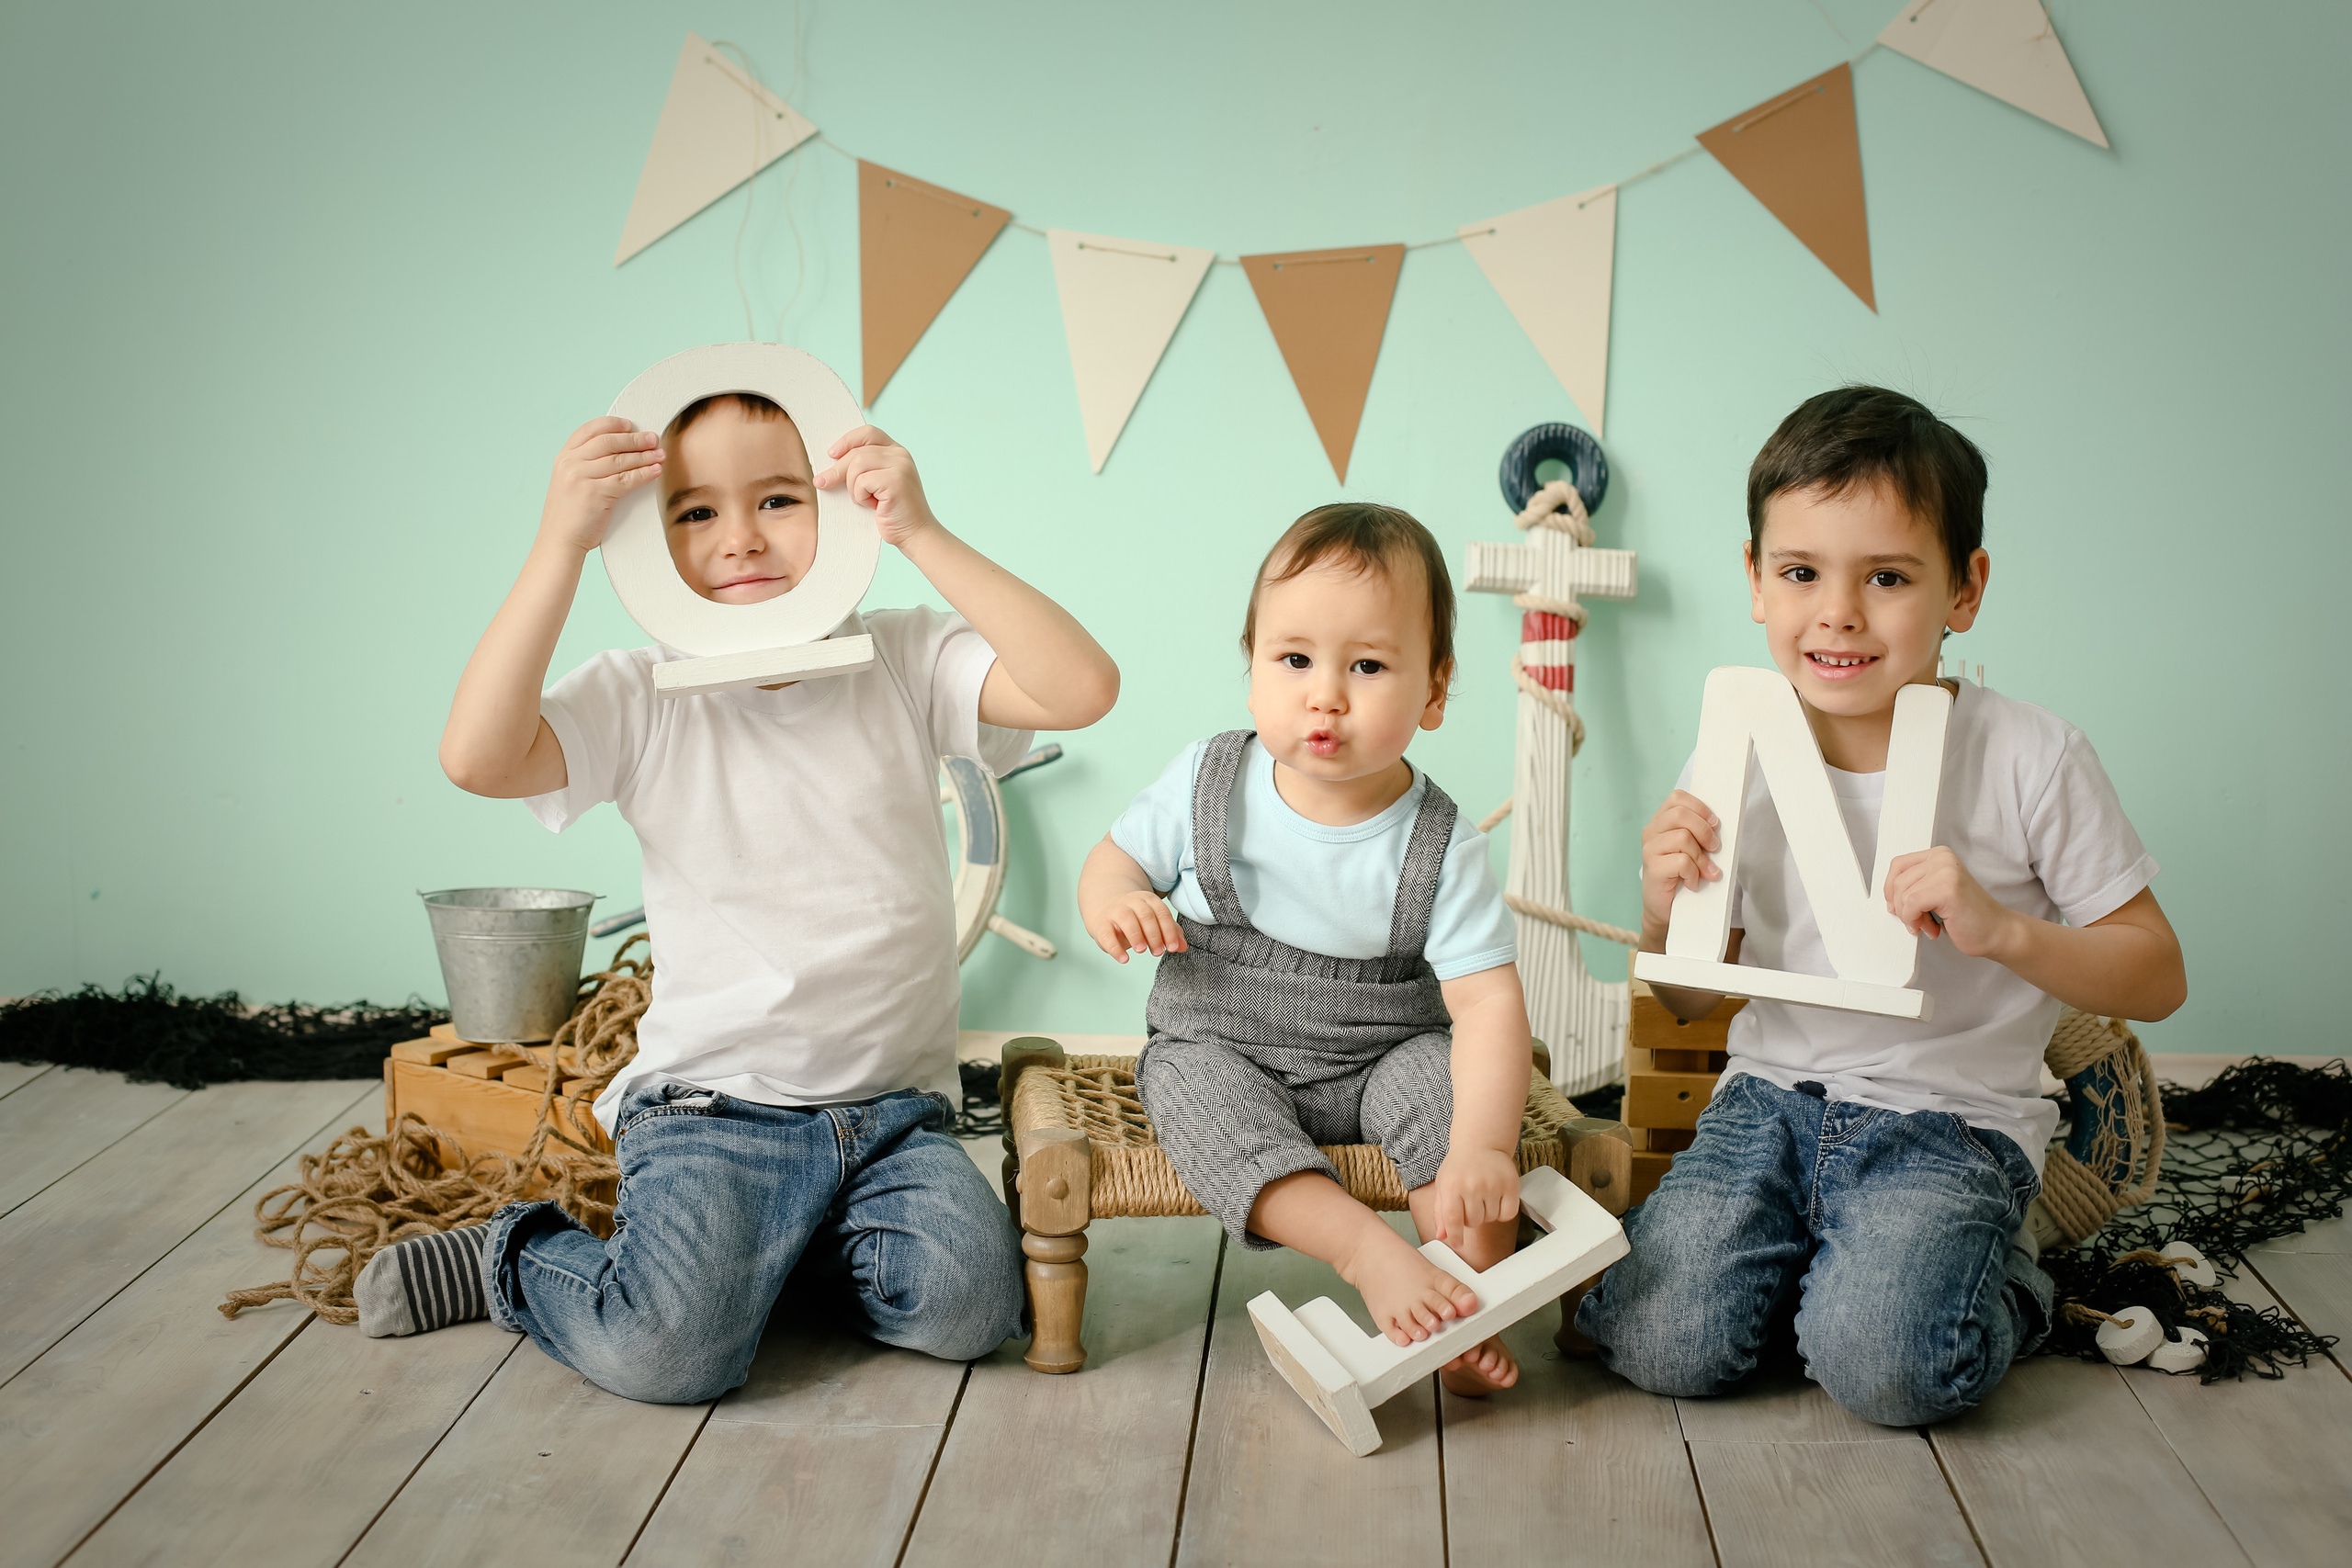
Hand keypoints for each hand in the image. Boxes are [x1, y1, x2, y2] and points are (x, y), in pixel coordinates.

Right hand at [539, 417, 662, 553]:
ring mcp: (581, 477)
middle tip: (653, 439)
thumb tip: (619, 450)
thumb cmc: (569, 514)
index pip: (590, 429)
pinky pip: (626, 479)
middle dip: (635, 439)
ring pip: (620, 460)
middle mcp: (571, 463)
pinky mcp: (595, 494)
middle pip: (609, 442)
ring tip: (660, 455)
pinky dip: (644, 474)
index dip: (613, 424)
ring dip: (644, 456)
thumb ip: (585, 464)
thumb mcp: (569, 481)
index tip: (630, 425)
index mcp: (564, 457)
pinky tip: (655, 471)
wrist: (559, 540)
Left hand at [816, 425, 937, 547]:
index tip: (832, 454)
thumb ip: (863, 468)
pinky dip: (861, 497)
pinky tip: (874, 506)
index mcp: (897, 452)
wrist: (915, 534)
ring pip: (857, 465)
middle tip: (823, 482)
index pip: (868, 433)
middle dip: (837, 470)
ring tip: (866, 500)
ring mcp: (900, 466)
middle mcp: (901, 455)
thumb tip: (831, 461)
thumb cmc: (893, 512)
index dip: (847, 441)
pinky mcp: (896, 481)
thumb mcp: (877, 484)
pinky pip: (862, 482)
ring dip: (853, 487)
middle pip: (857, 451)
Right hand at [1083, 889, 1186, 963]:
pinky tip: (1124, 959)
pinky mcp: (1101, 924)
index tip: (1173, 947)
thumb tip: (1183, 947)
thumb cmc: (1135, 919)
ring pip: (1127, 919)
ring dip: (1136, 936)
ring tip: (1142, 950)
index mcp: (1148, 900)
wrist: (1105, 908)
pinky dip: (1115, 948)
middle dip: (1154, 935)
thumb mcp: (1153, 923)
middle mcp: (1132, 902)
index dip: (1169, 931)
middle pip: (1146, 915)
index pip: (1162, 913)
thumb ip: (1169, 933)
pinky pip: (1107, 935)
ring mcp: (1115, 911)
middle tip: (1158, 952)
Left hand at [1428, 1145, 1519, 1241]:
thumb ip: (1441, 1212)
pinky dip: (1503, 1213)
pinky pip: (1508, 1214)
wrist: (1480, 1144)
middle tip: (1470, 1202)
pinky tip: (1497, 1199)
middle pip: (1473, 1222)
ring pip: (1491, 1219)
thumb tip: (1442, 1236)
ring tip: (1483, 1196)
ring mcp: (1492, 1184)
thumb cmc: (1459, 1167)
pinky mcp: (1510, 1184)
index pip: (1453, 1219)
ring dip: (1487, 1214)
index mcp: (1451, 1186)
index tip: (1457, 1244)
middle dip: (1471, 1218)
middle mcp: (1472, 1185)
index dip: (1455, 1235)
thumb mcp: (1443, 1185)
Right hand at [1640, 789, 1721, 935]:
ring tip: (1705, 872)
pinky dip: (1694, 873)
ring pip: (1682, 837)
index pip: (1677, 798)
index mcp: (1661, 821)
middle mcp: (1651, 831)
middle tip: (1714, 848)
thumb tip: (1719, 826)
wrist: (1666, 908)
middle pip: (1680, 814)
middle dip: (1704, 830)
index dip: (1699, 807)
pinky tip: (1692, 882)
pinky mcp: (1653, 868)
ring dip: (1701, 857)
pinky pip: (1682, 861)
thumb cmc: (1681, 875)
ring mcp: (1649, 849)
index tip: (1715, 824)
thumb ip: (1699, 833)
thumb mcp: (1692, 848)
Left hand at [1884, 846, 2018, 958]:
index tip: (1900, 908)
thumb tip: (1886, 895)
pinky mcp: (1948, 889)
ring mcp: (1946, 871)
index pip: (1897, 865)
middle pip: (1897, 882)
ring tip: (1929, 925)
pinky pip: (1911, 905)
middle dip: (1903, 908)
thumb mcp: (1935, 892)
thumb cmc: (1966, 916)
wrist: (1997, 932)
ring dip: (1911, 917)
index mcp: (1939, 854)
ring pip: (1903, 895)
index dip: (1891, 890)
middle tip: (1920, 921)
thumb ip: (1915, 885)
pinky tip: (1932, 929)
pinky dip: (1915, 921)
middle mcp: (1942, 858)